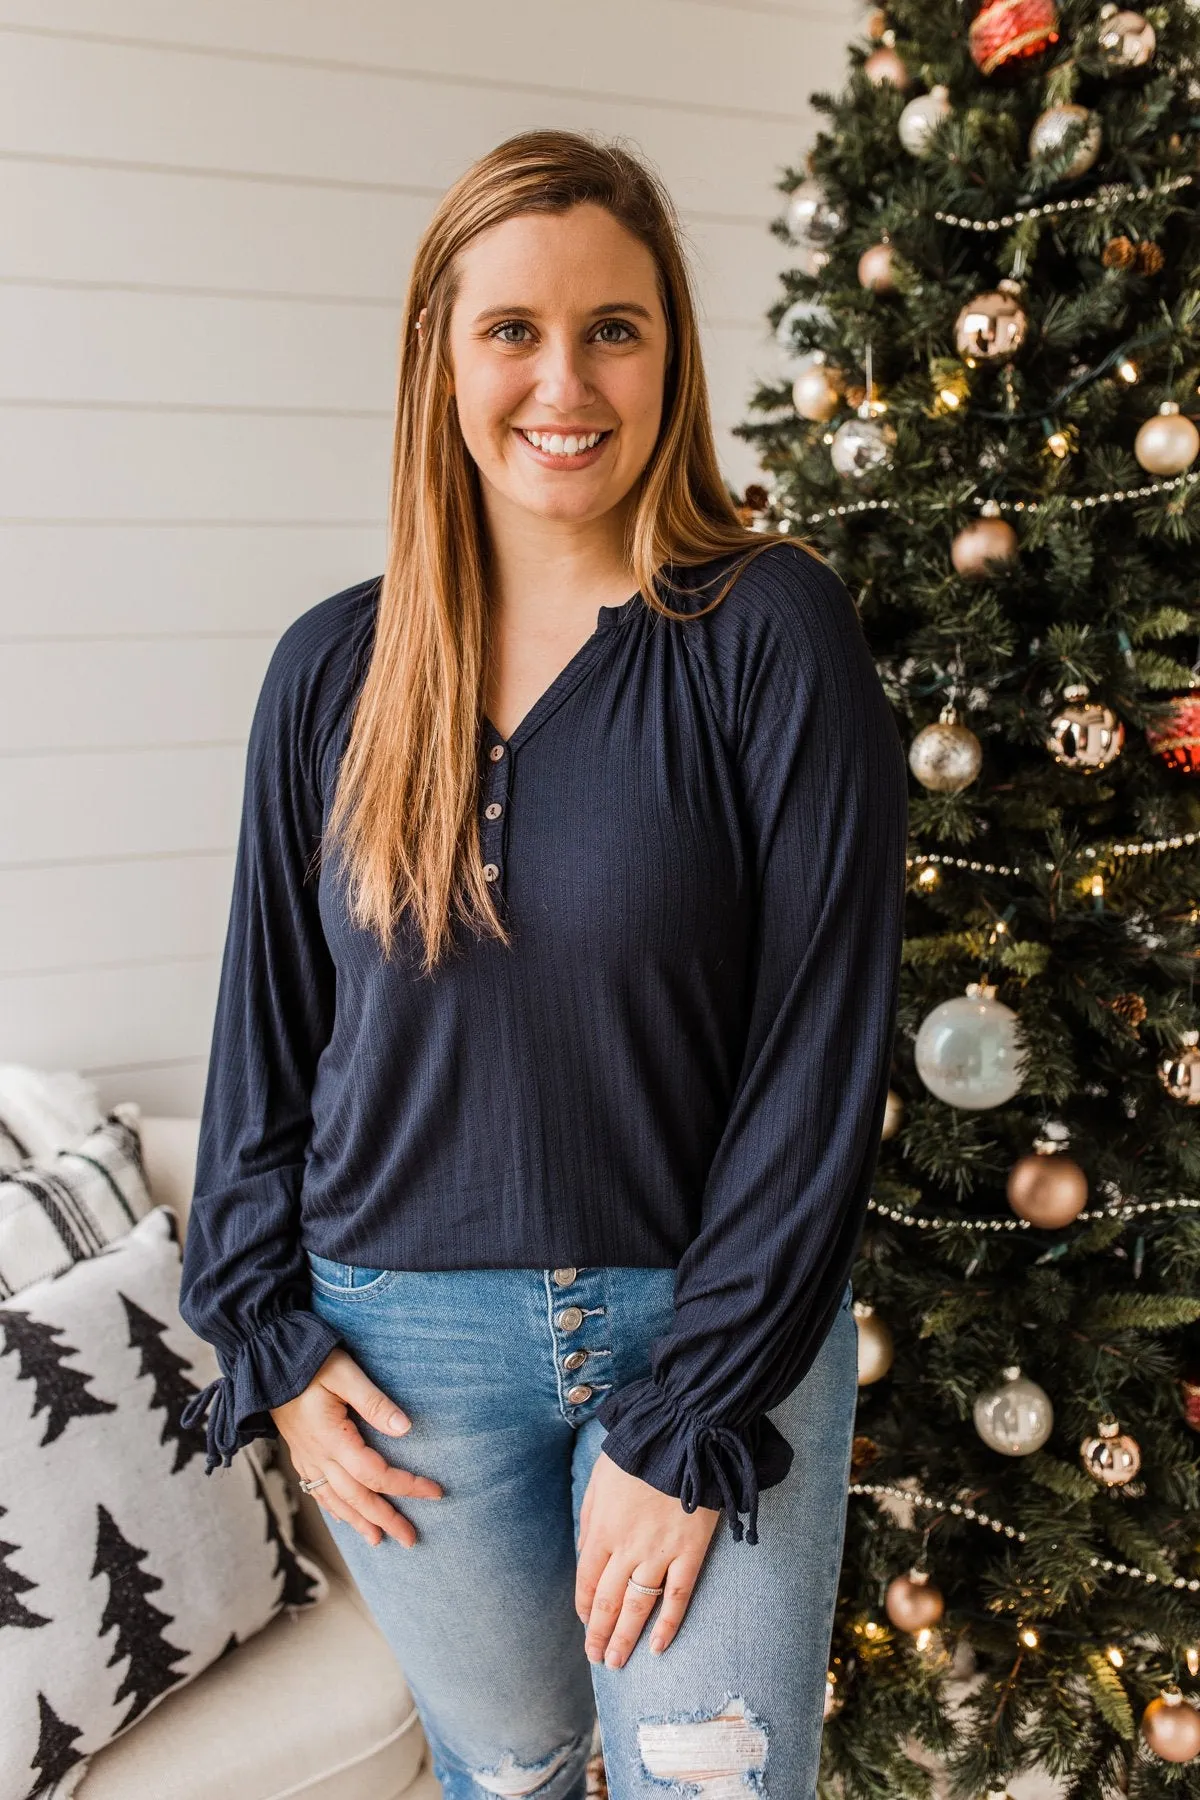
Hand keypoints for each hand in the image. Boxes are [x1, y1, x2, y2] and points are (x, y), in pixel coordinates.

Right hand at [270, 1347, 442, 1547]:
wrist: (265, 1361)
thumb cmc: (308, 1361)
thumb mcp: (344, 1373)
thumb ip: (374, 1402)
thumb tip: (405, 1428)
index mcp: (332, 1438)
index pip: (376, 1473)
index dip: (406, 1485)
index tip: (434, 1492)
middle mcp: (318, 1455)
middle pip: (357, 1497)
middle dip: (385, 1519)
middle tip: (411, 1538)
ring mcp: (306, 1457)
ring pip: (335, 1500)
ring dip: (359, 1522)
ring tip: (379, 1541)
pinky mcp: (299, 1453)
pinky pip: (317, 1490)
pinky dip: (333, 1509)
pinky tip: (342, 1519)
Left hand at [575, 1450, 719, 1666]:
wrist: (682, 1434)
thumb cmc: (638, 1452)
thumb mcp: (600, 1479)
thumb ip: (591, 1518)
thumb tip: (585, 1551)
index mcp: (602, 1528)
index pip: (586, 1580)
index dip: (585, 1607)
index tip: (586, 1624)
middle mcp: (626, 1546)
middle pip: (607, 1601)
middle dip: (599, 1633)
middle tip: (598, 1659)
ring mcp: (659, 1551)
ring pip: (638, 1605)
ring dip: (626, 1638)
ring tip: (618, 1663)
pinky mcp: (690, 1550)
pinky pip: (678, 1595)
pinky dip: (668, 1624)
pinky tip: (659, 1647)